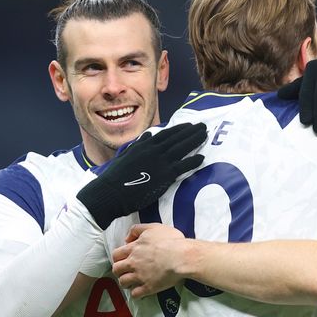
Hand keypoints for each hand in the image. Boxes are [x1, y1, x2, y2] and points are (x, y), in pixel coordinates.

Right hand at [77, 123, 206, 228]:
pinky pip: (183, 166)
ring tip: (205, 135)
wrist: (111, 191)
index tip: (189, 125)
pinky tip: (202, 158)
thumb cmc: (116, 176)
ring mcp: (160, 162)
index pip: (166, 134)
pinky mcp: (165, 175)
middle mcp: (154, 150)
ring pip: (182, 148)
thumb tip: (148, 136)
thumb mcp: (126, 155)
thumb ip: (139, 145)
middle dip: (191, 131)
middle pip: (177, 138)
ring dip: (195, 141)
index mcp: (145, 145)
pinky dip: (193, 161)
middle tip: (203, 126)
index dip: (179, 129)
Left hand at [112, 223, 188, 297]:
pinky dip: (136, 293)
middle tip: (125, 270)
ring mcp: (140, 276)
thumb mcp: (153, 227)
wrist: (182, 256)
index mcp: (134, 248)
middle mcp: (133, 263)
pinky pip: (135, 294)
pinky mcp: (148, 287)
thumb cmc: (171, 240)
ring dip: (125, 282)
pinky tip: (140, 290)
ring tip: (131, 282)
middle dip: (119, 270)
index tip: (123, 259)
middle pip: (116, 269)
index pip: (116, 254)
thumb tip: (127, 238)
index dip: (118, 257)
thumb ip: (137, 229)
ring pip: (123, 282)